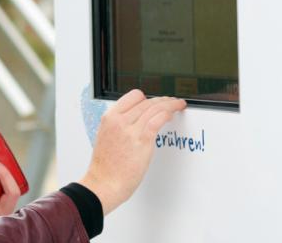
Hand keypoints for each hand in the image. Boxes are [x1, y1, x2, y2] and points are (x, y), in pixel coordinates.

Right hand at [79, 89, 185, 214]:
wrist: (103, 184)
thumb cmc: (105, 167)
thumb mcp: (105, 137)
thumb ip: (119, 126)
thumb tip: (135, 121)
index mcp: (109, 118)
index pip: (132, 96)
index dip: (146, 98)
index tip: (154, 101)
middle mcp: (119, 120)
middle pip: (146, 101)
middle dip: (161, 100)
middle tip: (170, 102)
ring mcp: (131, 129)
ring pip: (155, 107)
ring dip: (170, 104)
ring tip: (177, 105)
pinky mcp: (142, 140)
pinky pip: (158, 119)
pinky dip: (168, 113)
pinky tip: (173, 114)